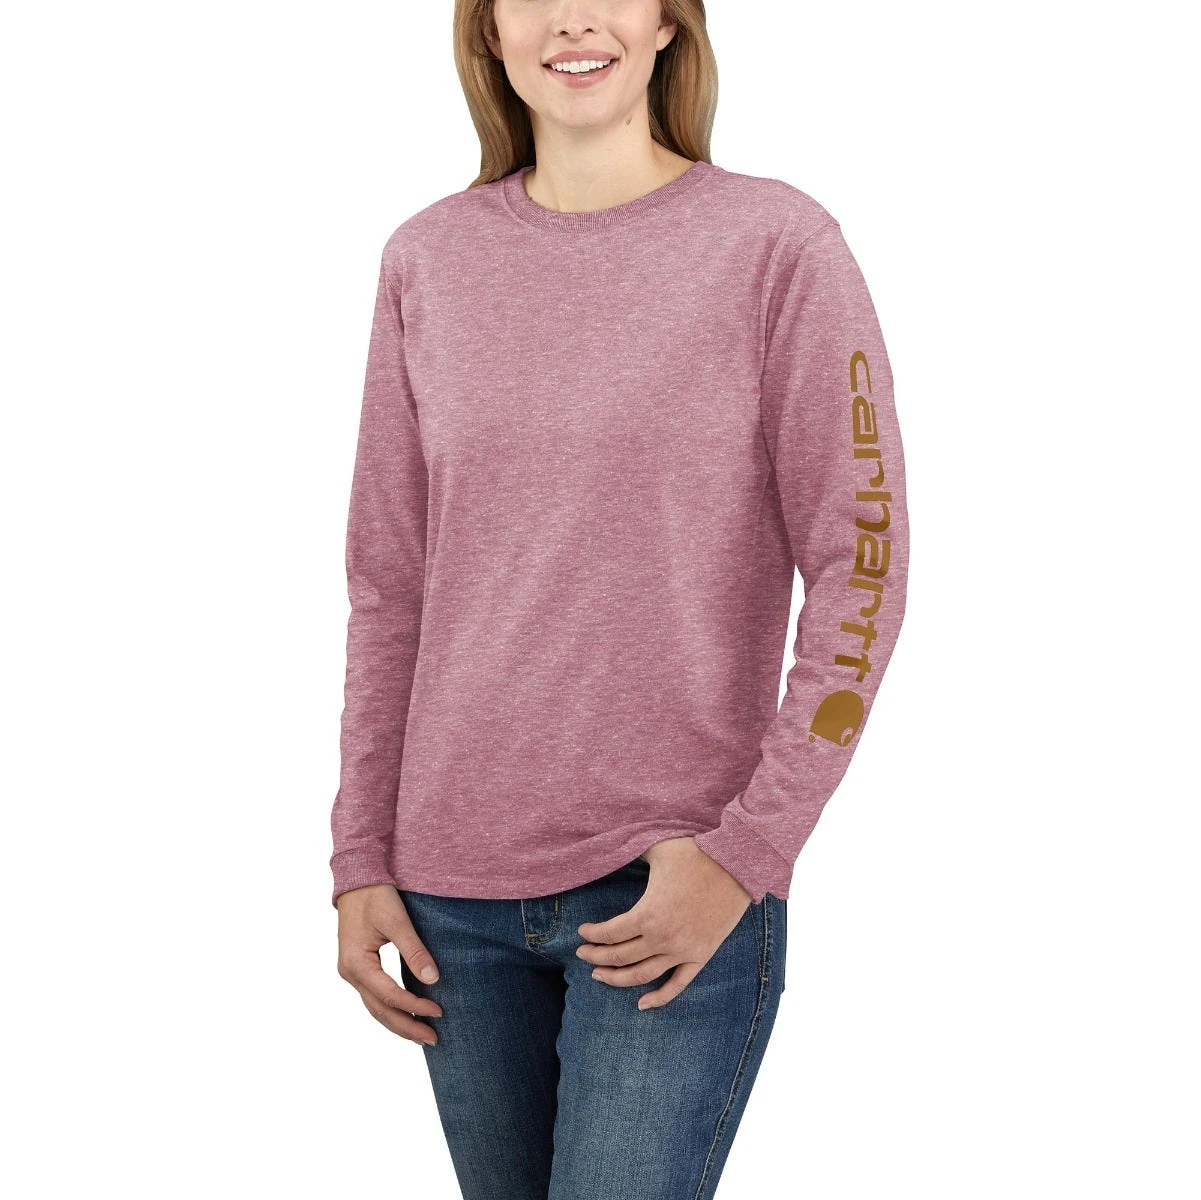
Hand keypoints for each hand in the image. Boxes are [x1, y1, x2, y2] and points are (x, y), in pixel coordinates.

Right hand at [336, 884, 443, 1046]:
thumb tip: (432, 978)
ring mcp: (351, 972)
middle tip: (434, 1039)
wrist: (357, 880)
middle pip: (379, 1010)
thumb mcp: (397, 920)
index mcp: (357, 963)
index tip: (439, 1011)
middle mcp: (350, 973)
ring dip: (399, 1022)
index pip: (390, 995)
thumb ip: (414, 950)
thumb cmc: (375, 896)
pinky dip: (391, 1008)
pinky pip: (374, 996)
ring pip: (375, 1007)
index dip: (415, 1006)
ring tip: (422, 1035)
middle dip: (407, 1026)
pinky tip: (407, 1015)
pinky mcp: (358, 967)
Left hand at [576, 837, 751, 1009]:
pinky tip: (642, 1004)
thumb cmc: (694, 854)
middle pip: (620, 957)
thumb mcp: (656, 849)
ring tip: (600, 976)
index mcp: (647, 914)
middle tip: (583, 954)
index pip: (610, 933)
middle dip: (597, 957)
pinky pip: (677, 985)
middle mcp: (662, 938)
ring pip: (642, 975)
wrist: (736, 865)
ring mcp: (682, 950)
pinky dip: (659, 997)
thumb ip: (631, 851)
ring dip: (617, 978)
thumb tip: (612, 844)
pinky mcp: (701, 955)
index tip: (582, 931)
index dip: (592, 934)